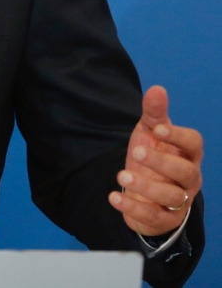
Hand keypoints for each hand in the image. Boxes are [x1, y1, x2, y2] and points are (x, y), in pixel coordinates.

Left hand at [109, 86, 202, 236]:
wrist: (144, 189)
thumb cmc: (152, 155)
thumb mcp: (149, 132)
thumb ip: (153, 113)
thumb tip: (157, 89)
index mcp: (187, 154)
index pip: (194, 144)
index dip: (178, 136)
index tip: (156, 129)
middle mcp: (189, 178)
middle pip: (185, 172)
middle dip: (162, 162)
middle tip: (136, 151)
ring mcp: (179, 201)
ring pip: (172, 197)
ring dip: (147, 186)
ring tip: (122, 175)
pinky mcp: (165, 219)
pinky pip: (154, 217)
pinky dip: (133, 207)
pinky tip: (113, 196)